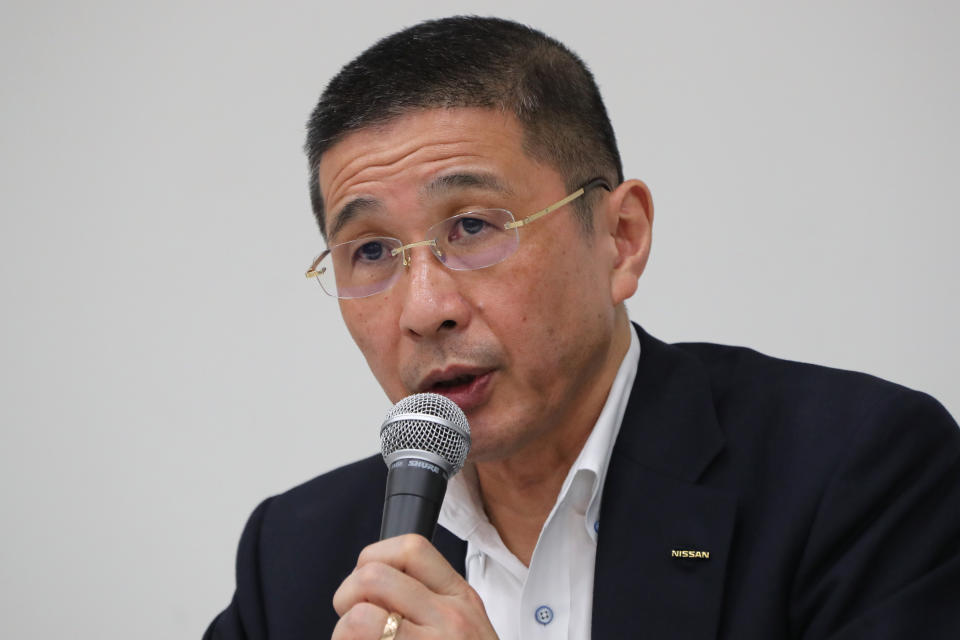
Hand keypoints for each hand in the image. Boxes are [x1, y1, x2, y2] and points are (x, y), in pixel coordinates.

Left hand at [332, 534, 498, 638]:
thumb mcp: (465, 625)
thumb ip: (427, 600)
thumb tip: (371, 585)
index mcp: (460, 598)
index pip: (410, 548)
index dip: (374, 559)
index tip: (369, 586)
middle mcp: (449, 619)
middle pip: (372, 577)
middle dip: (347, 597)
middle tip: (354, 623)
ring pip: (357, 618)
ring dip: (343, 634)